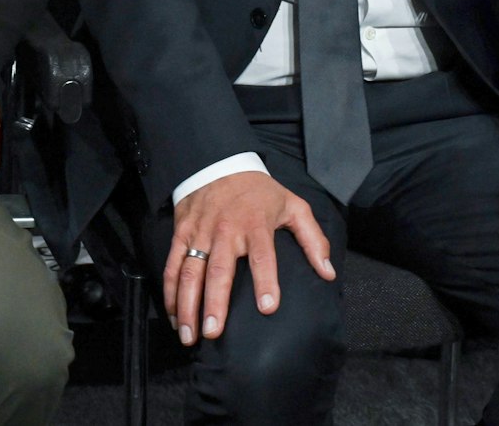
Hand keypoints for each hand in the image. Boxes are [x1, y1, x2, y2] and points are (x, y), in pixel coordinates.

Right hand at [166, 171, 334, 345]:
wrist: (219, 163)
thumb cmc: (259, 192)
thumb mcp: (293, 206)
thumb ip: (313, 240)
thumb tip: (328, 273)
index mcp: (256, 224)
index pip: (263, 255)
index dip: (266, 281)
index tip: (268, 307)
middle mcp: (226, 231)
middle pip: (219, 270)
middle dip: (215, 302)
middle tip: (215, 331)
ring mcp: (200, 233)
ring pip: (189, 272)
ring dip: (186, 305)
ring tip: (188, 335)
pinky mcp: (181, 234)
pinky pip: (172, 266)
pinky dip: (170, 292)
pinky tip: (172, 315)